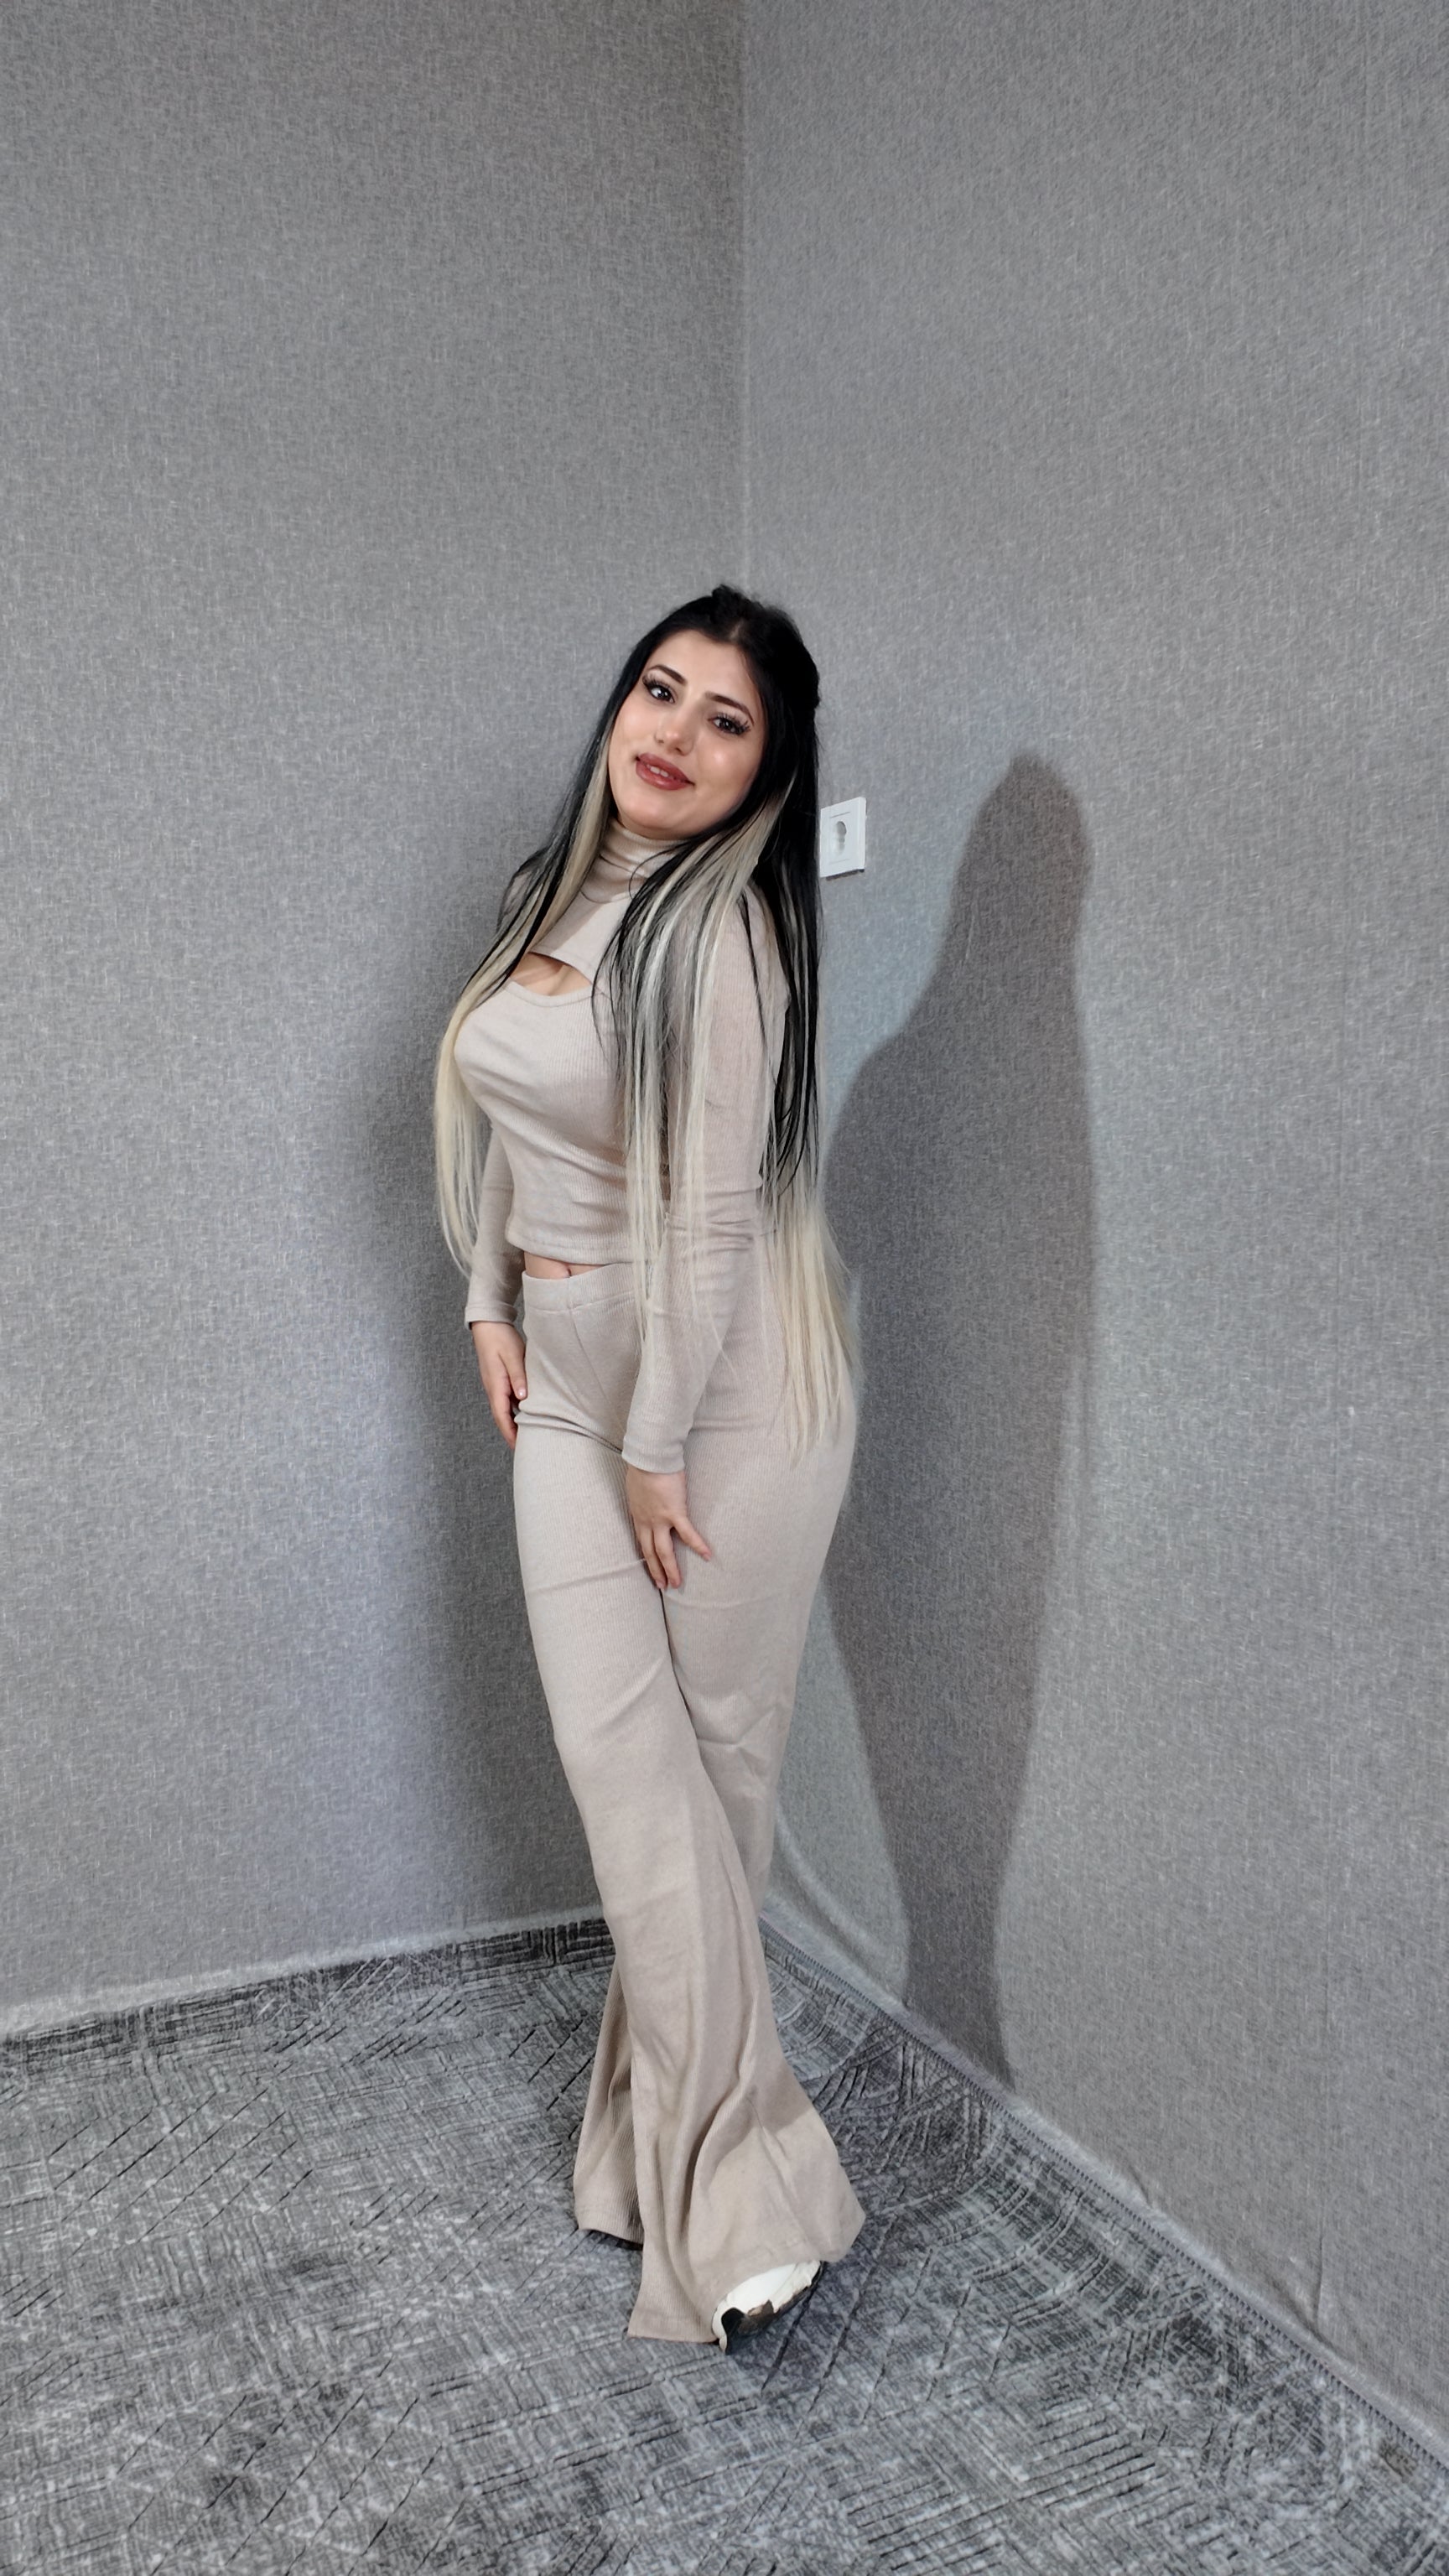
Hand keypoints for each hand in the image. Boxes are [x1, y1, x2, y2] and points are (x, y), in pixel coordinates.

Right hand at [471, 1320, 527, 1449]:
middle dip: (512, 1434)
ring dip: (514, 1423)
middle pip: (502, 1418)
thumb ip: (519, 1377)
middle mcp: (493, 1389)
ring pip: (505, 1410)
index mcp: (495, 1386)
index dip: (510, 1434)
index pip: (502, 1417)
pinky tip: (525, 1413)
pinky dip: (515, 1410)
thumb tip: (523, 1398)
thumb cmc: (501, 1338)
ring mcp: (495, 1385)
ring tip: (528, 1435)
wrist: (488, 1324)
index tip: (519, 1448)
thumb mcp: (513, 1356)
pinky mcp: (499, 1380)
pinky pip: (507, 1400)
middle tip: (526, 1448)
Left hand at [624, 1464, 711, 1591]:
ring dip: (671, 1569)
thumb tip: (646, 1496)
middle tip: (663, 1586)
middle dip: (656, 1571)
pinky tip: (707, 1556)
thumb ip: (642, 1496)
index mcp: (637, 1515)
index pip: (641, 1543)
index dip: (647, 1558)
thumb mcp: (636, 1486)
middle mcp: (646, 1522)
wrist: (649, 1457)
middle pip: (650, 1552)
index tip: (652, 1570)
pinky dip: (698, 1545)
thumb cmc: (642, 1465)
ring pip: (664, 1551)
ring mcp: (660, 1519)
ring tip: (678, 1583)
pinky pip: (688, 1534)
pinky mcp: (675, 1512)